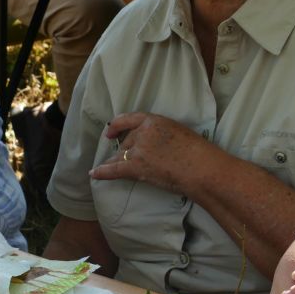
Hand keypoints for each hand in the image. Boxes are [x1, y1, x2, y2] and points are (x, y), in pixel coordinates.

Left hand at [91, 112, 214, 193]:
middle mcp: (143, 133)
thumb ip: (161, 134)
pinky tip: (93, 174)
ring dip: (118, 162)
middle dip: (128, 151)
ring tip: (112, 168)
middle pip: (127, 141)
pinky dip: (102, 172)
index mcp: (154, 120)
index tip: (110, 131)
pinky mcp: (136, 167)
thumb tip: (154, 144)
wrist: (200, 168)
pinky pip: (114, 169)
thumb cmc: (197, 152)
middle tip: (137, 161)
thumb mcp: (178, 132)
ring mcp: (138, 150)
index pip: (129, 119)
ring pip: (121, 156)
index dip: (117, 125)